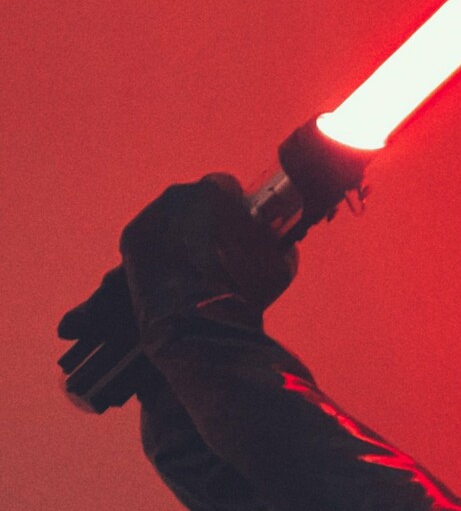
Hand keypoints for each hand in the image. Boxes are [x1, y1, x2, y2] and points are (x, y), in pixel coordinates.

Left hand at [117, 174, 297, 341]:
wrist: (199, 324)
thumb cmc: (241, 293)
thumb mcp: (278, 269)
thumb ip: (277, 247)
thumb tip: (280, 247)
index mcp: (212, 192)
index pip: (226, 186)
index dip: (236, 208)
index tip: (243, 227)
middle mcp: (176, 195)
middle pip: (193, 201)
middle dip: (205, 222)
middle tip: (220, 254)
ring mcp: (149, 217)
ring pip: (170, 220)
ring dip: (181, 238)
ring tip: (195, 271)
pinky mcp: (131, 241)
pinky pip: (150, 242)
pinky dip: (160, 257)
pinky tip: (173, 279)